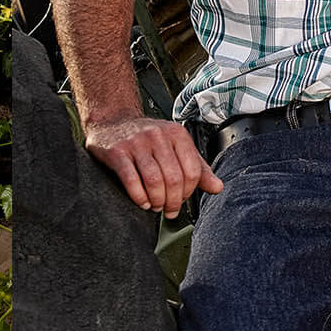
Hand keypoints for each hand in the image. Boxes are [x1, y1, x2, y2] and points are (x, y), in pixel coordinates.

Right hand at [83, 114, 222, 218]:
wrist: (113, 121)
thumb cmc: (147, 138)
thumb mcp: (176, 147)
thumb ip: (197, 167)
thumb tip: (217, 187)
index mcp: (177, 134)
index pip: (192, 171)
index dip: (189, 192)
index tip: (182, 199)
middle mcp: (158, 136)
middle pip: (174, 179)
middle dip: (173, 201)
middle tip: (169, 210)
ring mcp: (137, 143)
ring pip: (154, 181)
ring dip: (157, 201)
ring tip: (155, 206)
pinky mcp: (117, 151)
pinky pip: (131, 180)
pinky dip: (139, 197)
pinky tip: (142, 201)